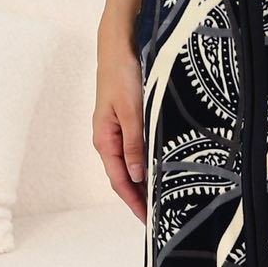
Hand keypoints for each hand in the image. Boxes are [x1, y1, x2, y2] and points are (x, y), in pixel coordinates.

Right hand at [93, 16, 147, 224]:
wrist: (119, 46)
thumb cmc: (123, 75)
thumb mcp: (132, 111)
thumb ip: (134, 144)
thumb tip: (136, 176)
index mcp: (105, 140)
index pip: (119, 181)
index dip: (134, 202)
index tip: (149, 220)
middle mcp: (108, 139)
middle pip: (124, 176)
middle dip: (139, 196)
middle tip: (160, 214)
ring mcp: (116, 130)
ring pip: (130, 163)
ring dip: (144, 180)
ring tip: (162, 197)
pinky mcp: (126, 120)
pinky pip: (134, 149)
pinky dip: (145, 162)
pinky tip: (159, 166)